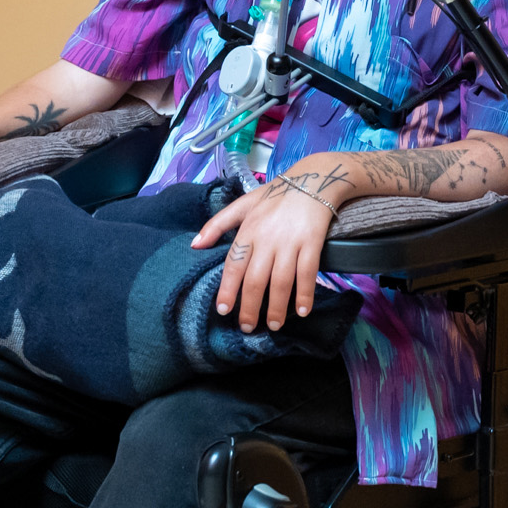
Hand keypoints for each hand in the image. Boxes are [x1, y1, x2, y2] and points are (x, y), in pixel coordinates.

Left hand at [192, 168, 347, 332]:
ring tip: (273, 326)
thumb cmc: (275, 195)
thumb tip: (194, 244)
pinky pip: (308, 274)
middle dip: (250, 307)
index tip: (224, 311)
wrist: (313, 179)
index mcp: (248, 230)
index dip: (228, 290)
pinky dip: (305, 294)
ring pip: (281, 281)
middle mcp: (268, 238)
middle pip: (255, 279)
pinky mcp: (313, 243)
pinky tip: (303, 311)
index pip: (234, 265)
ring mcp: (291, 242)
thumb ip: (217, 224)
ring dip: (277, 307)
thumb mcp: (243, 204)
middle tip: (247, 327)